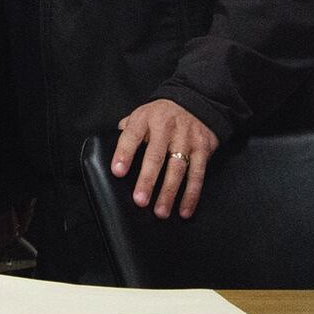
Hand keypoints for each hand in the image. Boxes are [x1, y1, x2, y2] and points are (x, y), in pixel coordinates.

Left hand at [112, 99, 219, 218]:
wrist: (195, 102)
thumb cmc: (161, 115)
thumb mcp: (141, 115)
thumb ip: (127, 130)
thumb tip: (111, 149)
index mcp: (145, 119)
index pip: (131, 136)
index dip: (124, 154)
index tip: (117, 172)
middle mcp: (166, 128)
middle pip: (155, 156)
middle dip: (147, 180)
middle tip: (140, 201)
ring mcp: (186, 138)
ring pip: (178, 168)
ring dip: (169, 193)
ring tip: (161, 211)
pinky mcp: (203, 149)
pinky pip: (198, 174)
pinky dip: (192, 194)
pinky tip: (184, 210)